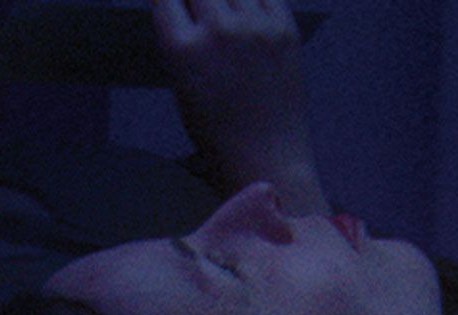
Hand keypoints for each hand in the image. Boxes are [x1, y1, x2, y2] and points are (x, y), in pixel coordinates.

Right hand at [153, 0, 323, 211]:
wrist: (265, 156)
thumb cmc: (217, 133)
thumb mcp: (180, 85)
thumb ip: (179, 39)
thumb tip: (181, 7)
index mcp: (182, 49)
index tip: (173, 0)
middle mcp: (217, 30)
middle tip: (199, 5)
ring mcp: (255, 27)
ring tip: (222, 8)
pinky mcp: (284, 29)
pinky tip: (247, 5)